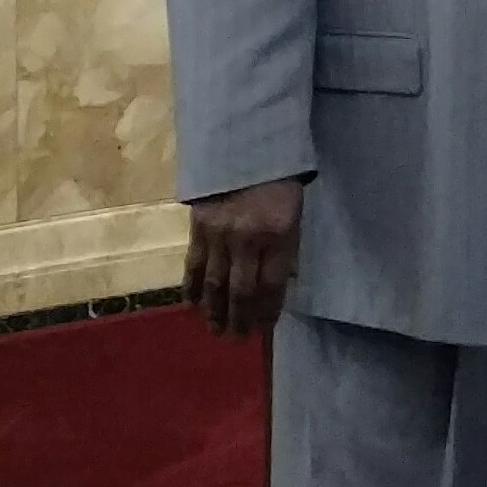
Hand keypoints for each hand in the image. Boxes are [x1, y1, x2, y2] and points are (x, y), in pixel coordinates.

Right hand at [183, 178, 304, 337]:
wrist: (244, 147)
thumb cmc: (278, 183)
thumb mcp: (295, 215)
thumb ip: (287, 250)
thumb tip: (280, 286)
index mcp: (279, 235)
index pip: (272, 285)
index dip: (268, 312)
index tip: (264, 329)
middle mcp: (248, 239)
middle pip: (242, 291)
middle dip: (240, 319)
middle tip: (237, 339)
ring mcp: (220, 234)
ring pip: (215, 283)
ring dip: (215, 311)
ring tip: (215, 331)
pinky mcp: (198, 227)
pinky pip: (194, 264)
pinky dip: (192, 287)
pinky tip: (192, 304)